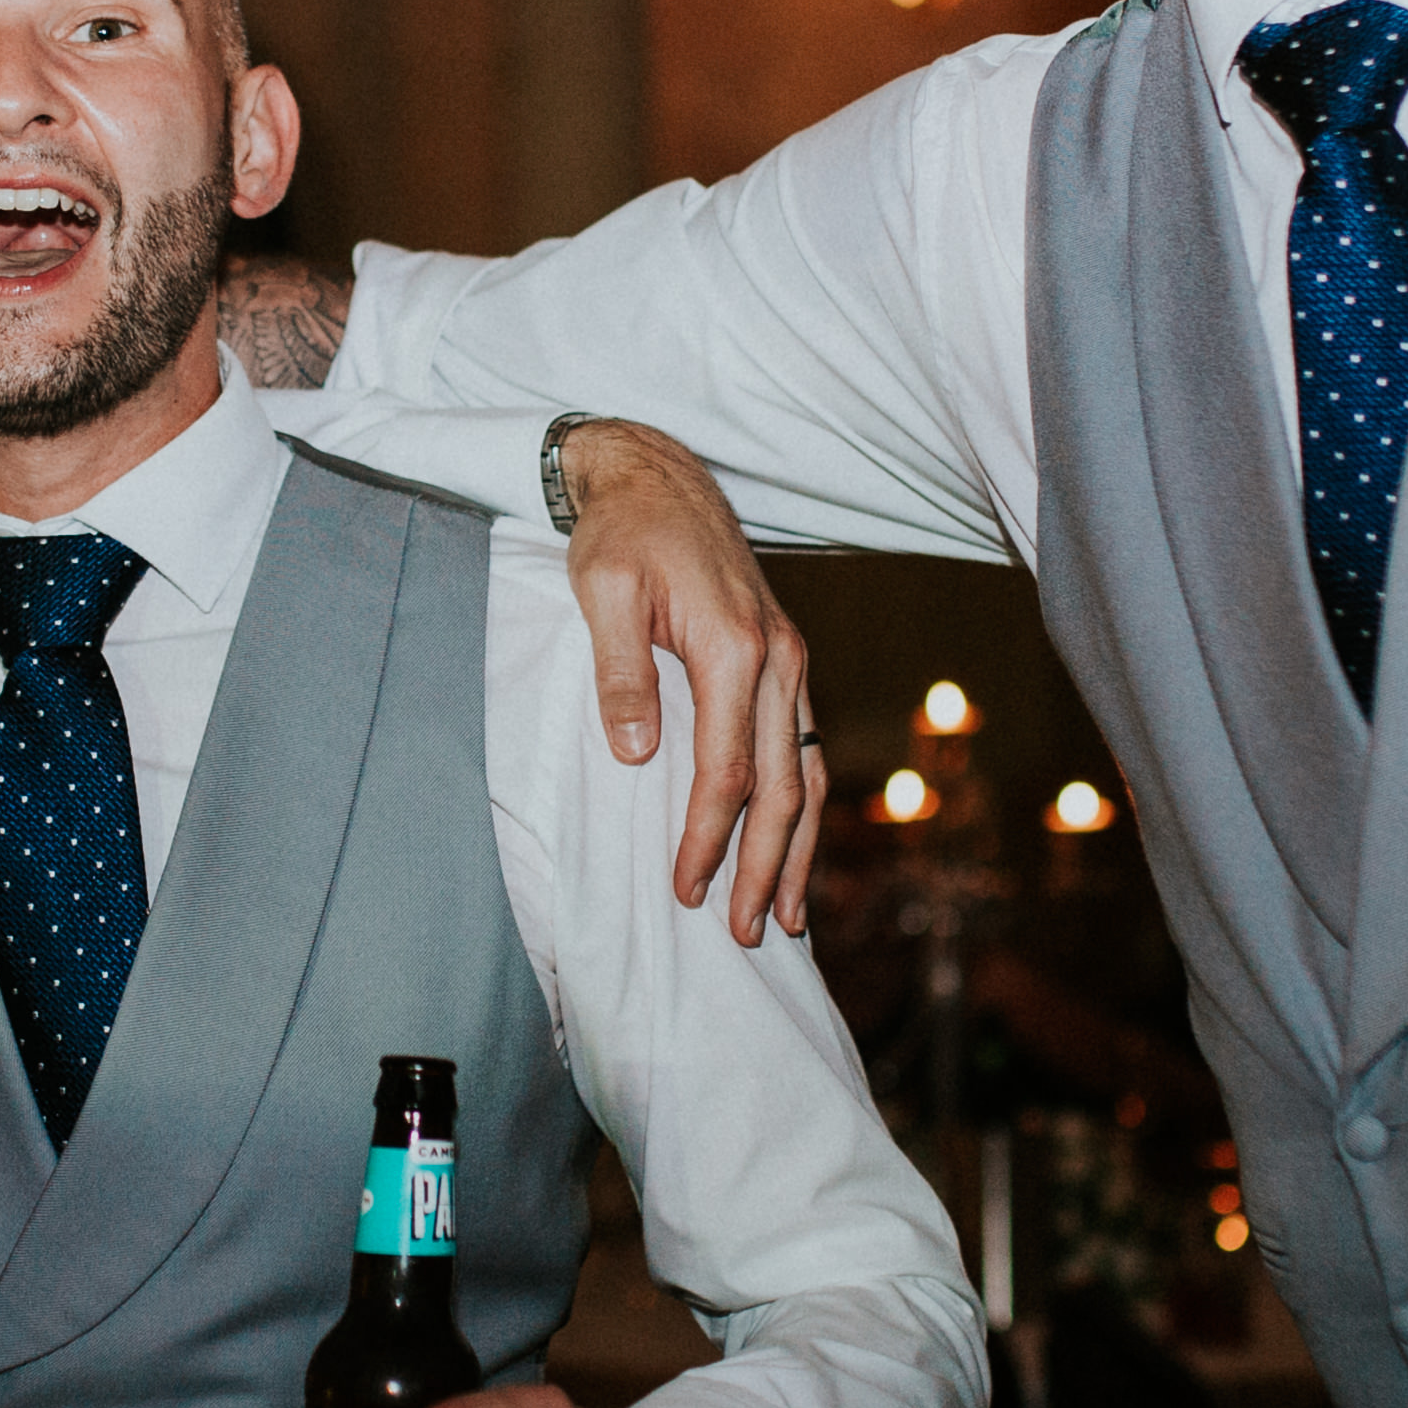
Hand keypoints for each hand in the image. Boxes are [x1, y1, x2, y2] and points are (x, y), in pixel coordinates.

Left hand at [557, 420, 824, 942]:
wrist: (658, 474)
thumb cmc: (621, 532)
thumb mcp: (600, 591)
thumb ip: (621, 673)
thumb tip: (637, 756)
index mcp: (734, 648)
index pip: (726, 771)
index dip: (706, 838)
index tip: (684, 889)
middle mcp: (777, 657)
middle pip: (781, 786)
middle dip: (765, 867)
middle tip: (743, 933)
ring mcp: (790, 658)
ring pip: (807, 771)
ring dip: (799, 848)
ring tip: (786, 917)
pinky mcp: (784, 657)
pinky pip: (804, 744)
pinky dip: (802, 802)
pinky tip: (795, 842)